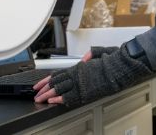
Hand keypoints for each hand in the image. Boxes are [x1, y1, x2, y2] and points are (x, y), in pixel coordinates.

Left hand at [33, 44, 151, 106]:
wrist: (119, 68)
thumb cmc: (111, 62)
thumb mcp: (100, 54)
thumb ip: (90, 55)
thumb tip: (85, 57)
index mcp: (79, 66)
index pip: (58, 74)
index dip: (47, 80)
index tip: (39, 84)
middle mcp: (77, 74)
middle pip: (56, 82)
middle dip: (44, 89)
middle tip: (36, 95)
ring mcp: (81, 83)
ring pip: (60, 89)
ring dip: (49, 95)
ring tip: (40, 99)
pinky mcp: (86, 92)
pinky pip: (70, 97)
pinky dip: (60, 99)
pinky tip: (53, 102)